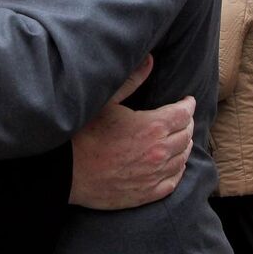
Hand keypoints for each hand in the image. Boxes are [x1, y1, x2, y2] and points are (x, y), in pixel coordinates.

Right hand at [69, 54, 194, 209]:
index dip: (187, 105)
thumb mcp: (105, 102)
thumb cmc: (82, 134)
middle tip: (182, 118)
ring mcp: (154, 174)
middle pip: (186, 135)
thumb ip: (131, 81)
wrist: (65, 172)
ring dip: (184, 146)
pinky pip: (173, 181)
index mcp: (152, 127)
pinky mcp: (147, 193)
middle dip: (187, 124)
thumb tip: (149, 60)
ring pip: (182, 158)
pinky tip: (174, 164)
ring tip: (180, 138)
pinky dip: (178, 170)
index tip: (187, 101)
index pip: (182, 114)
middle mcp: (159, 151)